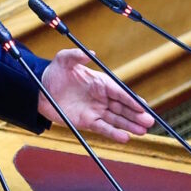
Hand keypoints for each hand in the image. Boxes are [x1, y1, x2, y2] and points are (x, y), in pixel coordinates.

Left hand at [38, 49, 154, 142]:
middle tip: (150, 121)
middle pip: (122, 107)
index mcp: (100, 82)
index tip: (143, 106)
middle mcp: (101, 97)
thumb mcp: (63, 60)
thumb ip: (76, 56)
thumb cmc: (54, 72)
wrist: (40, 90)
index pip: (119, 91)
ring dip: (130, 125)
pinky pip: (103, 128)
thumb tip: (89, 52)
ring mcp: (95, 110)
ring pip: (117, 119)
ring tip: (143, 131)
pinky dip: (113, 133)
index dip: (131, 99)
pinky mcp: (87, 121)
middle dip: (136, 114)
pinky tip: (125, 138)